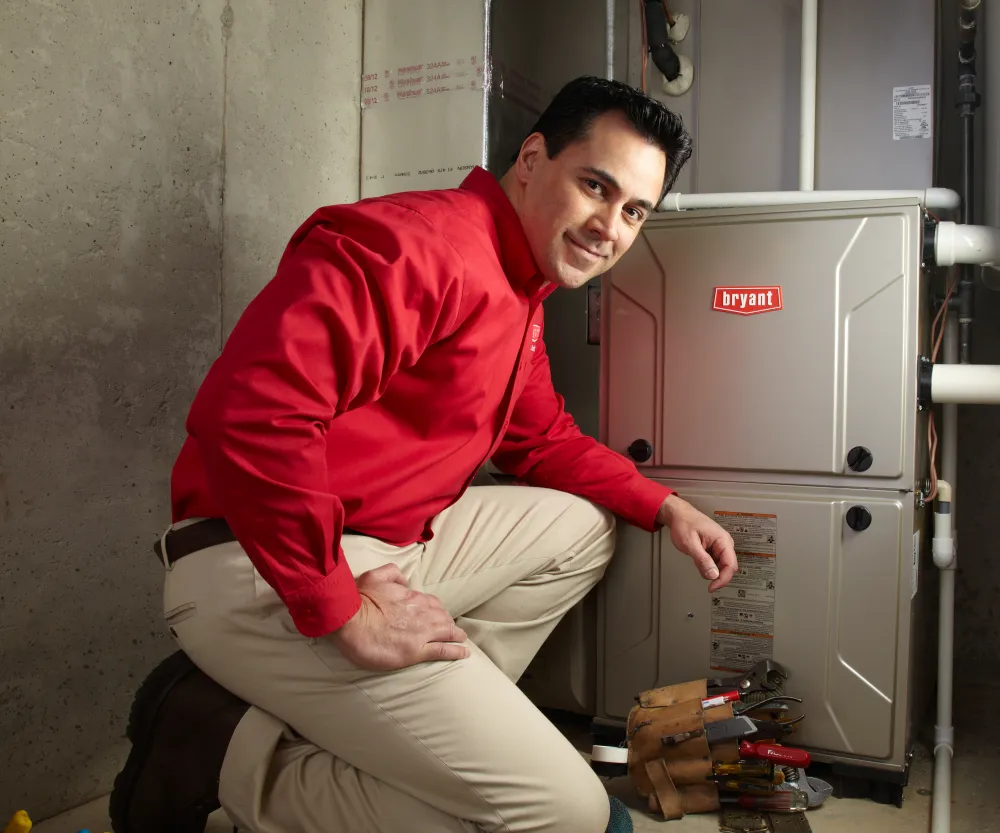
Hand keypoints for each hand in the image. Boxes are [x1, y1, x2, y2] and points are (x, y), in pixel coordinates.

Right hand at [330, 564, 469, 670]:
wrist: (350, 620)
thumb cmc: (359, 599)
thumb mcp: (375, 576)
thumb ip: (393, 573)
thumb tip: (406, 580)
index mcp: (412, 597)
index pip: (432, 603)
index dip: (437, 610)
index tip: (438, 615)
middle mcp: (421, 613)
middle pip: (443, 617)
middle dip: (448, 623)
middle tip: (451, 629)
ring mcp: (421, 633)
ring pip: (447, 632)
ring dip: (456, 635)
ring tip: (461, 639)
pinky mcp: (416, 651)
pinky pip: (443, 650)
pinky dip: (456, 651)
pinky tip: (464, 653)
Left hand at [657, 495, 737, 591]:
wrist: (678, 515)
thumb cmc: (684, 523)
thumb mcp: (690, 544)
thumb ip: (703, 560)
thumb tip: (713, 575)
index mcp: (722, 540)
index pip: (730, 565)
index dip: (723, 579)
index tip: (713, 587)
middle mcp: (724, 543)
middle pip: (728, 567)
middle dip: (717, 576)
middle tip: (707, 582)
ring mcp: (719, 545)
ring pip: (721, 566)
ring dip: (711, 570)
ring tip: (697, 561)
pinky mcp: (714, 548)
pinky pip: (714, 561)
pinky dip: (707, 565)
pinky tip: (698, 559)